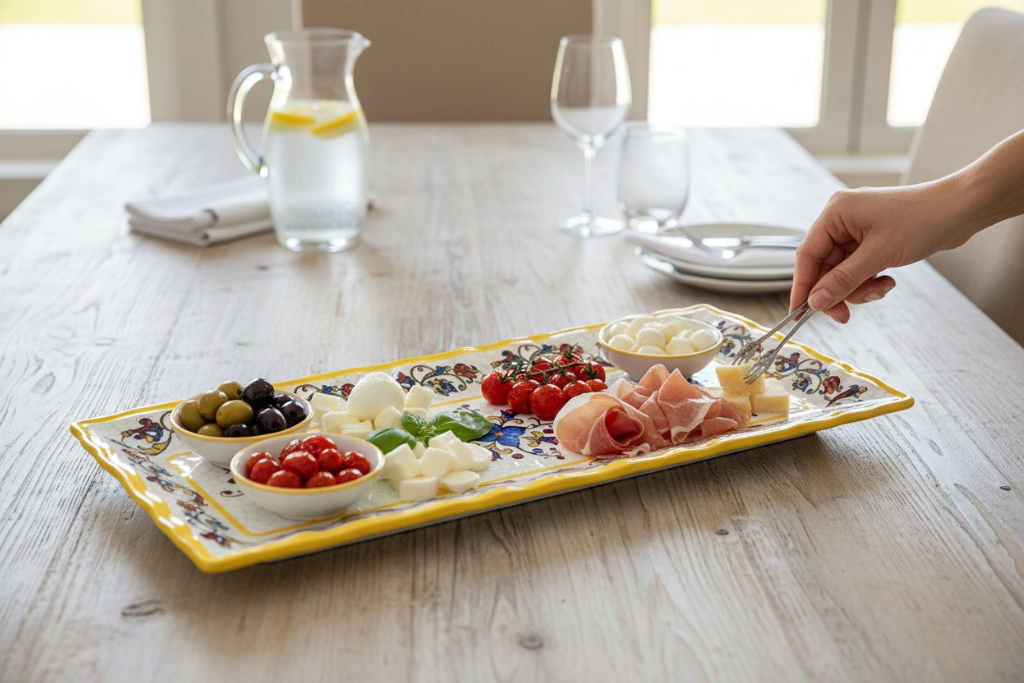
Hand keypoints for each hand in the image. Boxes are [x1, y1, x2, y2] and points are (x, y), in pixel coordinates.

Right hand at [790, 182, 977, 321]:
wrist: (962, 210)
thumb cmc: (923, 220)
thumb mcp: (878, 255)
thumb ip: (843, 281)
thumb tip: (815, 302)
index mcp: (836, 213)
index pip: (807, 254)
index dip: (802, 286)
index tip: (798, 314)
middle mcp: (842, 219)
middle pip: (824, 267)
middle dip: (837, 291)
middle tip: (845, 316)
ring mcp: (857, 230)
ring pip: (841, 272)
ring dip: (858, 288)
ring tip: (881, 289)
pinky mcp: (872, 240)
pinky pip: (858, 269)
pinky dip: (869, 280)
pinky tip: (888, 281)